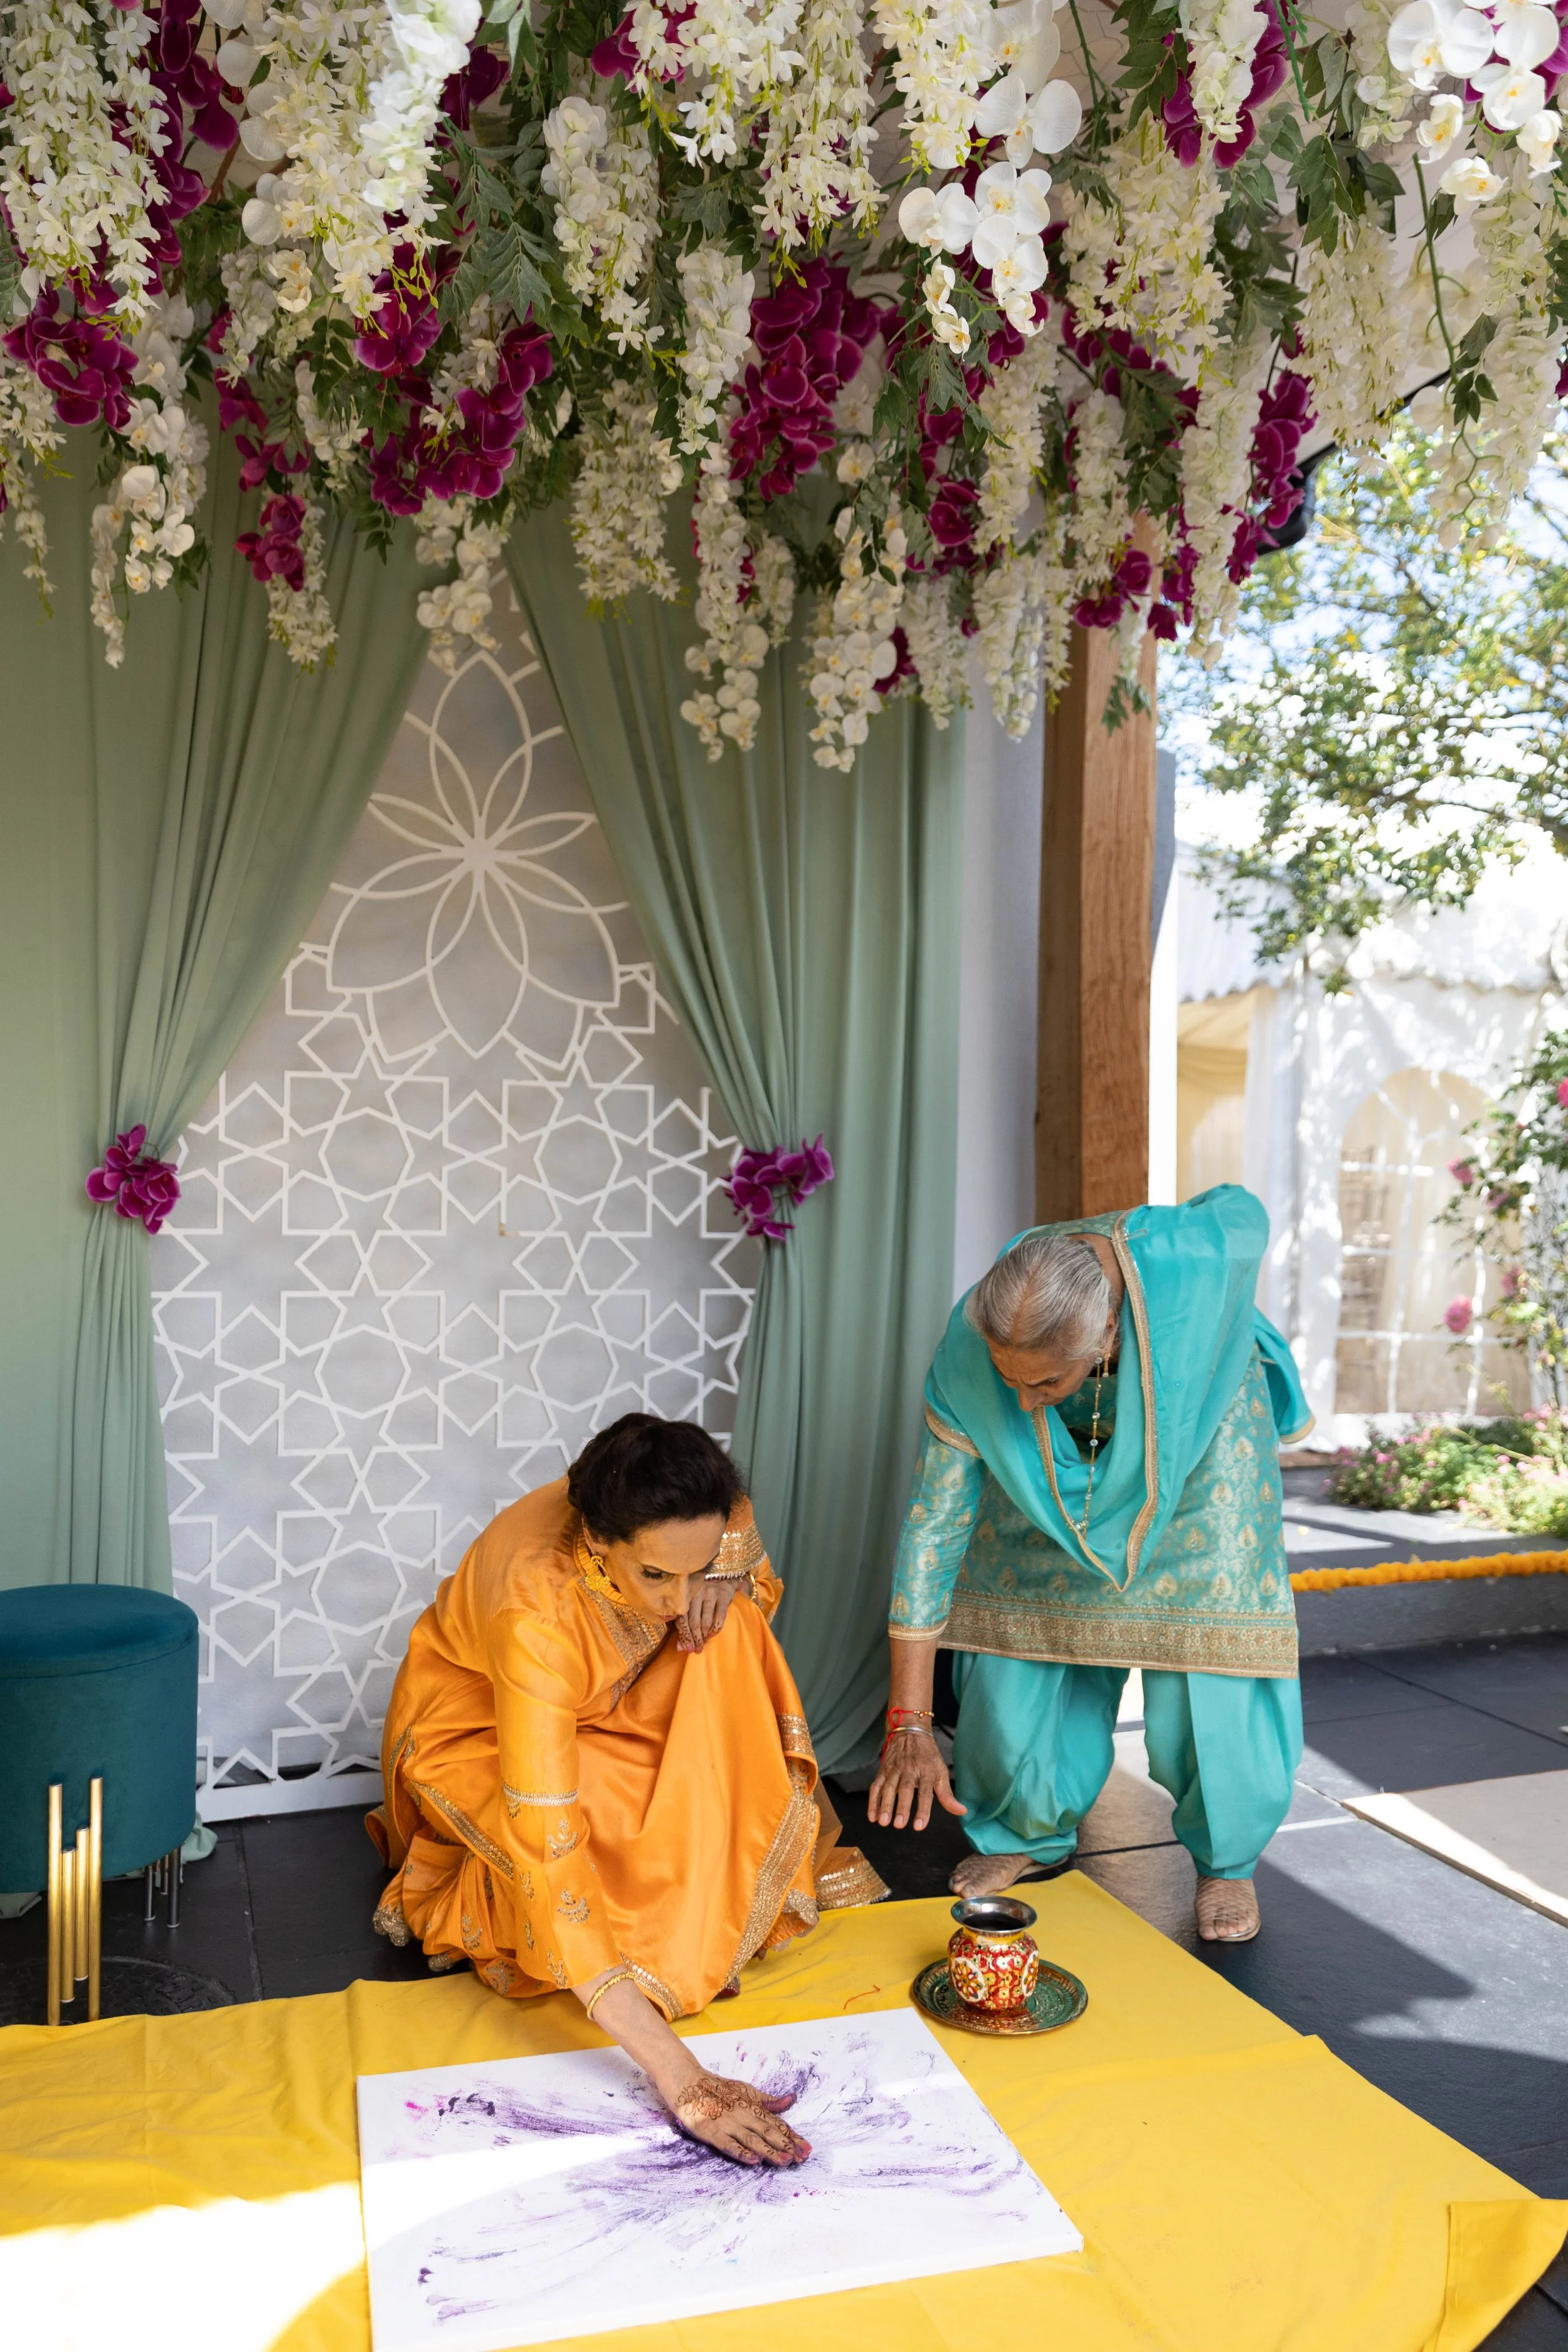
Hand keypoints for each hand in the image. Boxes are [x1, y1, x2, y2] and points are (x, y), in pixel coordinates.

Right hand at [671, 2070, 810, 2166]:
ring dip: (769, 2151)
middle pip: (769, 2132)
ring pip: (752, 2139)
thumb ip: (768, 2101)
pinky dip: (741, 2152)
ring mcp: (728, 2123)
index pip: (777, 2123)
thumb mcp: (746, 2092)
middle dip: (787, 2145)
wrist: (688, 2082)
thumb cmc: (719, 2089)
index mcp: (753, 2107)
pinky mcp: (711, 2131)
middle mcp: (744, 2115)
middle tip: (803, 2157)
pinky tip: (753, 2160)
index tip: (807, 2149)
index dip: (792, 2137)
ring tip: (785, 2161)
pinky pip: (728, 2144)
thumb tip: (791, 2099)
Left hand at [676, 1575, 739, 1651]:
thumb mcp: (690, 1602)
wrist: (722, 1574)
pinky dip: (715, 1629)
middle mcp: (697, 1592)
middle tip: (696, 1650)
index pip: (682, 1619)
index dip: (684, 1636)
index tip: (686, 1649)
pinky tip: (712, 1634)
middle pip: (694, 1622)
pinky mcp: (723, 1595)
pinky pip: (719, 1618)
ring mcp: (711, 1593)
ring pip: (706, 1621)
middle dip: (695, 1639)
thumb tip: (679, 1648)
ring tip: (704, 1643)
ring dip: (704, 1636)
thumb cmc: (701, 1592)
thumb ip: (683, 1623)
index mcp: (685, 1594)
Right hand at [867, 1727, 966, 1830]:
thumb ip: (947, 1794)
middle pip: (905, 1789)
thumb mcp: (941, 1771)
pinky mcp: (883, 1771)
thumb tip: (961, 1811)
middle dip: (901, 1807)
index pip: (926, 1792)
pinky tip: (872, 1815)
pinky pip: (876, 1786)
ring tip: (883, 1822)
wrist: (910, 1731)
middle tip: (899, 1824)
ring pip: (888, 1787)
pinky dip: (872, 1801)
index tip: (919, 1826)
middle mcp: (910, 1770)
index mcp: (926, 1771)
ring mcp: (895, 1770)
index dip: (923, 1809)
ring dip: (884, 1805)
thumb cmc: (927, 1755)